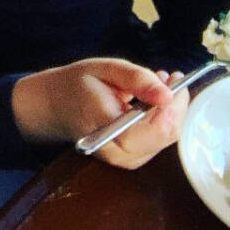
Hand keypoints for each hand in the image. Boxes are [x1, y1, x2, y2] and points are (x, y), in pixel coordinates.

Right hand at [12, 59, 188, 169]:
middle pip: (166, 135)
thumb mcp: (105, 69)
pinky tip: (153, 104)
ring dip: (170, 112)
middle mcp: (116, 151)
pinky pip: (158, 142)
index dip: (174, 105)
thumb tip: (168, 95)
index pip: (156, 127)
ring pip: (166, 139)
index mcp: (106, 126)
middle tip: (169, 78)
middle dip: (175, 105)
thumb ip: (137, 79)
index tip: (176, 78)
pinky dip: (162, 121)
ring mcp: (123, 160)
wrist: (54, 106)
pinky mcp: (129, 160)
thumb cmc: (77, 84)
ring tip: (158, 88)